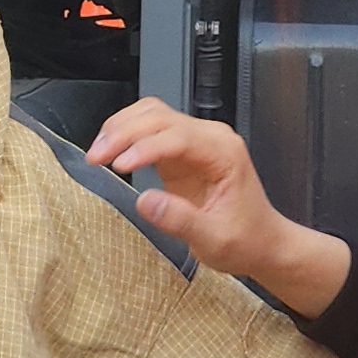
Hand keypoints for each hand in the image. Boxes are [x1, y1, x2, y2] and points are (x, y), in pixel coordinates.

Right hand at [86, 102, 351, 313]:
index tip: (118, 166)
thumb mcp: (214, 240)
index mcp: (224, 152)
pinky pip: (149, 129)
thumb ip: (180, 220)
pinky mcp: (181, 150)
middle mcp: (211, 137)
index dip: (145, 147)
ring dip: (120, 128)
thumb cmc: (245, 241)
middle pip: (160, 117)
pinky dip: (126, 135)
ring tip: (96, 153)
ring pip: (151, 115)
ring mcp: (196, 139)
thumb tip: (143, 201)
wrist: (263, 243)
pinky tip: (109, 151)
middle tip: (95, 158)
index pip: (178, 136)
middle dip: (124, 133)